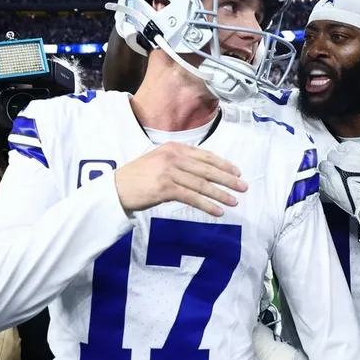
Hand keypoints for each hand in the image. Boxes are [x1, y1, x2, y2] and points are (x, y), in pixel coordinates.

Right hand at [114, 141, 246, 216]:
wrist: (116, 188)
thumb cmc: (137, 177)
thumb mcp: (159, 161)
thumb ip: (178, 162)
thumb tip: (202, 172)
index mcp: (173, 148)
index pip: (204, 155)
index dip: (223, 164)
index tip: (236, 172)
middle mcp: (173, 157)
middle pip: (207, 169)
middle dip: (227, 179)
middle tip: (243, 186)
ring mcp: (169, 171)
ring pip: (202, 184)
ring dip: (221, 194)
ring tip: (234, 202)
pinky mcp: (165, 188)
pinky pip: (192, 197)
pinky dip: (207, 204)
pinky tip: (218, 211)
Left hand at [318, 117, 359, 239]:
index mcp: (353, 152)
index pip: (344, 147)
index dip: (349, 153)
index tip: (354, 161)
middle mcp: (340, 161)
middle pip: (332, 155)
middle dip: (338, 161)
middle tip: (346, 170)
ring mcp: (332, 174)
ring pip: (324, 166)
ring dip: (329, 169)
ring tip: (338, 176)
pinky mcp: (327, 187)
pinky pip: (320, 178)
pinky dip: (324, 180)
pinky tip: (332, 184)